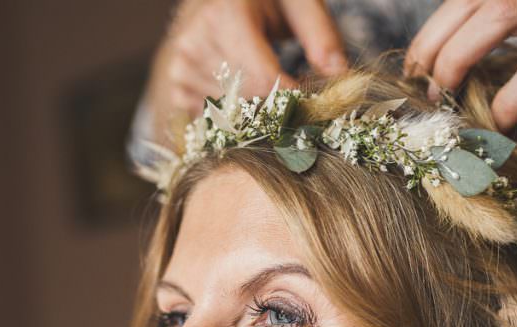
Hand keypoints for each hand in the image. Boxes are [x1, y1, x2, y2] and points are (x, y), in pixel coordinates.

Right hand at [150, 0, 346, 119]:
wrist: (220, 0)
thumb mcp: (298, 2)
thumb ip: (321, 34)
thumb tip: (340, 76)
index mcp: (224, 16)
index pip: (264, 79)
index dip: (296, 102)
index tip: (318, 109)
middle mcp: (194, 43)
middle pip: (247, 103)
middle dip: (279, 113)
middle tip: (301, 107)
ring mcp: (180, 70)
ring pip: (232, 118)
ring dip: (258, 118)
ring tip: (272, 96)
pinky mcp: (176, 90)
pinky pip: (213, 124)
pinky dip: (237, 122)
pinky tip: (248, 103)